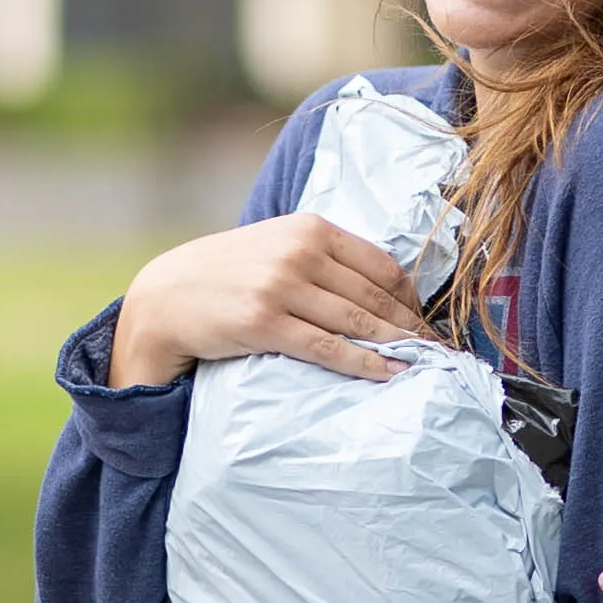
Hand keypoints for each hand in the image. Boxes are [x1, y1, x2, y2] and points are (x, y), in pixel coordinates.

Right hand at [108, 213, 435, 387]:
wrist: (166, 295)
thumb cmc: (229, 275)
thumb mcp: (278, 247)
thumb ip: (324, 258)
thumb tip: (382, 287)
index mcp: (310, 228)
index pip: (382, 265)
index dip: (410, 298)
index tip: (424, 321)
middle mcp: (300, 251)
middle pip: (375, 295)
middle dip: (410, 326)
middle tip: (436, 350)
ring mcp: (281, 286)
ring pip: (357, 321)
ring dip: (395, 347)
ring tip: (421, 365)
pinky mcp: (265, 322)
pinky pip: (328, 347)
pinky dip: (364, 363)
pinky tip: (387, 375)